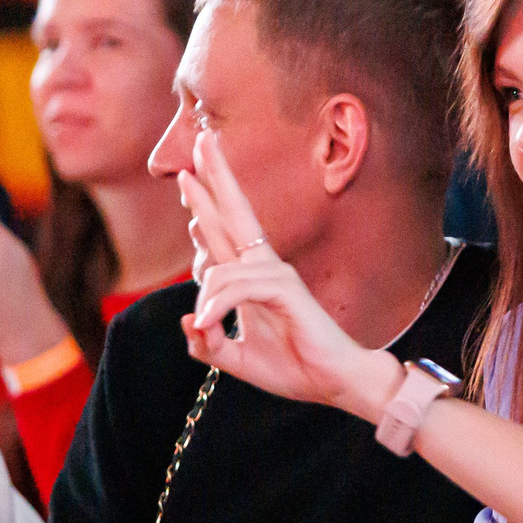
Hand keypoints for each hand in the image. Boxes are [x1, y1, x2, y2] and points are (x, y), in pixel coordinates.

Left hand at [179, 131, 397, 416]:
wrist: (334, 383)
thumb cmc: (294, 366)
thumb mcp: (236, 359)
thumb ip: (208, 342)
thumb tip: (189, 320)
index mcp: (254, 277)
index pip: (225, 231)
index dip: (207, 202)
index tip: (188, 174)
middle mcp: (265, 266)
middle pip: (234, 212)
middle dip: (215, 176)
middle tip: (200, 139)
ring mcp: (277, 275)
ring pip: (221, 268)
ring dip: (207, 297)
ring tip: (206, 326)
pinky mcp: (286, 289)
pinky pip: (238, 287)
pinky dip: (218, 305)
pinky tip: (209, 322)